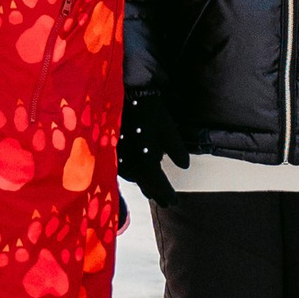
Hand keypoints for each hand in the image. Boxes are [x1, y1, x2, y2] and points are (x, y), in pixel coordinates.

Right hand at [118, 94, 175, 209]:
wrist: (125, 95)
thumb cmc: (149, 111)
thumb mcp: (168, 129)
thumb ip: (176, 150)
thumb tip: (184, 166)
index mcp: (146, 162)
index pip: (159, 185)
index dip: (167, 194)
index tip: (174, 202)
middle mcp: (132, 165)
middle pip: (145, 185)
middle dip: (156, 193)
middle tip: (164, 202)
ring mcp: (120, 159)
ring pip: (134, 178)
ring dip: (144, 185)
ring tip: (152, 191)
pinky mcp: (113, 151)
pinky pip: (125, 169)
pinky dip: (135, 174)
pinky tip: (138, 172)